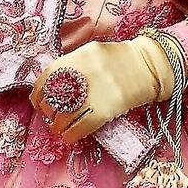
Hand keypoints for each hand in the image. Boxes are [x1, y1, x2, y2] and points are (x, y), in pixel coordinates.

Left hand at [30, 34, 176, 144]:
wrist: (148, 67)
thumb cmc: (120, 60)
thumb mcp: (93, 52)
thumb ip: (73, 64)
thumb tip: (53, 85)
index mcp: (80, 56)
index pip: (47, 76)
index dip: (39, 92)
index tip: (39, 101)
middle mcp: (84, 73)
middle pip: (54, 98)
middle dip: (49, 111)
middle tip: (51, 116)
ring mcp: (94, 93)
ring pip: (63, 117)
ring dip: (58, 126)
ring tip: (60, 128)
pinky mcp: (104, 111)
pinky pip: (80, 127)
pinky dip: (71, 134)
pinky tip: (71, 135)